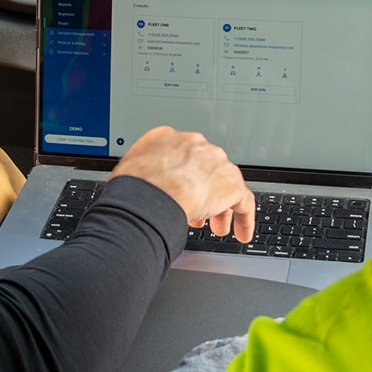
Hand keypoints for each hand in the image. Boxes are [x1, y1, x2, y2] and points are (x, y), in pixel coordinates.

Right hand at [113, 126, 255, 241]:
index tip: (179, 193)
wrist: (151, 194)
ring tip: (217, 227)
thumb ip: (139, 173)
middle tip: (197, 213)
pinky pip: (243, 201)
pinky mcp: (232, 183)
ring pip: (224, 184)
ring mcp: (215, 161)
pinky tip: (240, 234)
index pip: (181, 157)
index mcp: (167, 138)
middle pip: (205, 169)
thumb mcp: (128, 170)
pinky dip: (243, 219)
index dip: (182, 179)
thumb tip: (136, 188)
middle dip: (202, 192)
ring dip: (222, 207)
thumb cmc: (133, 187)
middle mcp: (194, 145)